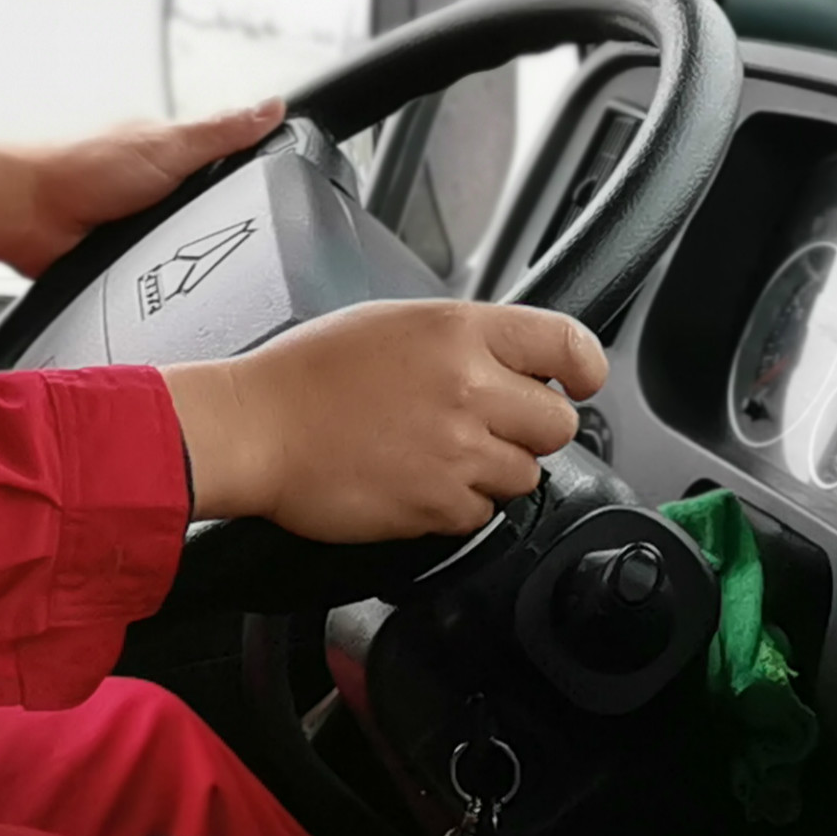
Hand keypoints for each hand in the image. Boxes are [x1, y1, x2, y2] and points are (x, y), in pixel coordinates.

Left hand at [0, 100, 284, 279]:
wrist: (26, 216)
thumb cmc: (81, 169)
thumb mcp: (166, 145)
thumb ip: (219, 131)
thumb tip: (272, 107)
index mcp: (169, 153)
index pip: (230, 163)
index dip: (257, 179)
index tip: (291, 191)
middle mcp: (156, 188)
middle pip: (215, 213)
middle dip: (229, 230)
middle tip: (246, 242)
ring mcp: (141, 226)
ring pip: (191, 247)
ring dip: (197, 257)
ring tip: (209, 266)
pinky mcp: (124, 261)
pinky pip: (163, 276)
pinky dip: (170, 279)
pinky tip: (179, 285)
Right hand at [161, 300, 607, 541]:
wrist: (253, 429)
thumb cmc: (303, 374)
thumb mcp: (387, 322)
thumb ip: (457, 339)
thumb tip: (509, 361)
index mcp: (456, 332)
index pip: (567, 344)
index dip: (582, 367)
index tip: (577, 380)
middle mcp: (469, 388)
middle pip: (557, 422)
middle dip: (526, 426)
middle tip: (479, 422)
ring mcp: (459, 451)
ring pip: (525, 474)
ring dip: (491, 468)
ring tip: (433, 451)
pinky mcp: (441, 504)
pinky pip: (483, 512)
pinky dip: (456, 503)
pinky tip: (412, 477)